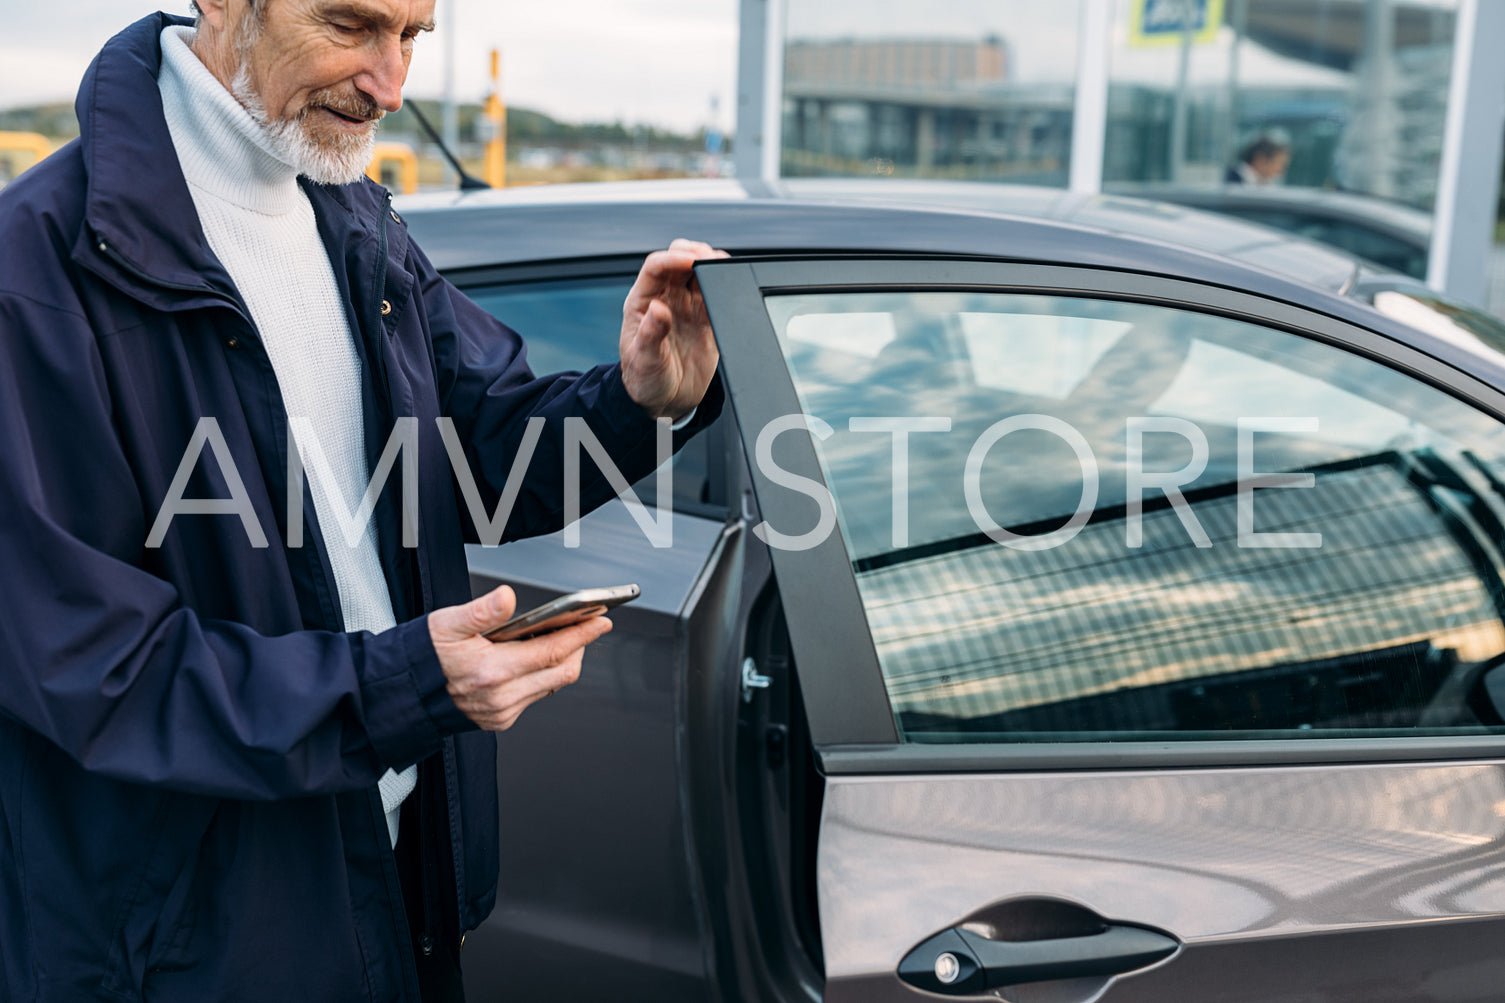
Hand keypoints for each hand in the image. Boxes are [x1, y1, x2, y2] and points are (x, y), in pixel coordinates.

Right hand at [429, 586, 611, 730]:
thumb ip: (481, 610)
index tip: (601, 621)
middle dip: (578, 648)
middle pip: (561, 673)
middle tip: (585, 625)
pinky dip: (543, 676)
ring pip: (551, 686)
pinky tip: (535, 657)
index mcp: (492, 671)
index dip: (581, 635)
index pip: (552, 652)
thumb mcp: (446, 623)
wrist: (403, 695)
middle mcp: (501, 697)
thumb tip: (507, 596)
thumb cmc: (424, 656)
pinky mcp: (500, 720)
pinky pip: (535, 696)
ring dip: (561, 662)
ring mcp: (502, 712)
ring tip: (561, 637)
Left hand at [619, 238, 728, 420]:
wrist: (663, 402)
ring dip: (713, 264)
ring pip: (700, 271)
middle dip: (696, 253)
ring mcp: (687, 307)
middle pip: (680, 259)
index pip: (656, 266)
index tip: (691, 259)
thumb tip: (658, 308)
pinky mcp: (706, 320)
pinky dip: (726, 286)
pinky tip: (732, 287)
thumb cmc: (643, 380)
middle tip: (711, 259)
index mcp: (643, 302)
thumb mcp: (643, 360)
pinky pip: (718, 294)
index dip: (673, 258)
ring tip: (725, 268)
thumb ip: (650, 334)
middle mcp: (665, 298)